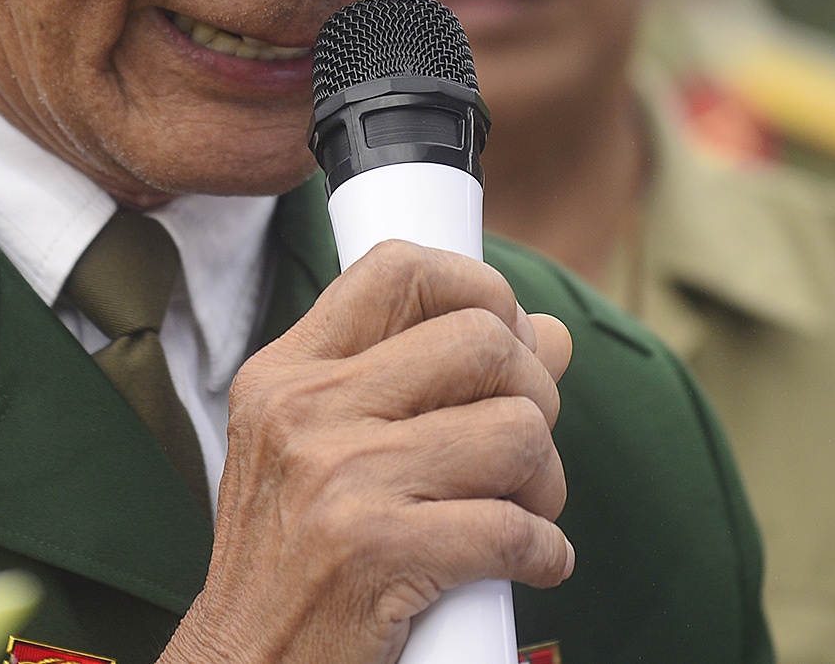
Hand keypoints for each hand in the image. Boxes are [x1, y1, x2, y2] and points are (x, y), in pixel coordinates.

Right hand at [164, 240, 575, 663]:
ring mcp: (339, 480)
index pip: (399, 269)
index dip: (479, 289)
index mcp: (285, 373)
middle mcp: (305, 411)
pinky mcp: (376, 555)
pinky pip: (516, 529)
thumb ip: (424, 385)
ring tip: (523, 511)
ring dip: (546, 482)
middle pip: (480, 341)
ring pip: (515, 431)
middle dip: (533, 394)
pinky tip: (529, 564)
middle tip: (521, 447)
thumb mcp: (321, 452)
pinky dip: (547, 552)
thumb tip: (549, 331)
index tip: (505, 338)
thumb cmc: (292, 561)